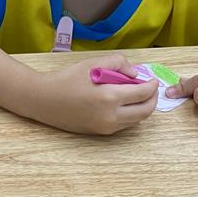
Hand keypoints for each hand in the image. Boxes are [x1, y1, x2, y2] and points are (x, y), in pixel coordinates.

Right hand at [33, 54, 157, 134]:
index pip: (143, 93)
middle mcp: (111, 116)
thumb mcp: (92, 63)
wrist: (44, 100)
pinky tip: (123, 103)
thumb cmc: (67, 79)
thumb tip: (136, 74)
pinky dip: (130, 114)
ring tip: (137, 94)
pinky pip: (124, 124)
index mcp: (109, 97)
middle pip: (145, 111)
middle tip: (150, 88)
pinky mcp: (101, 133)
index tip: (153, 79)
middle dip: (152, 99)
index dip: (152, 85)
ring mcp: (106, 127)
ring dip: (142, 107)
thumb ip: (119, 63)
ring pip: (136, 120)